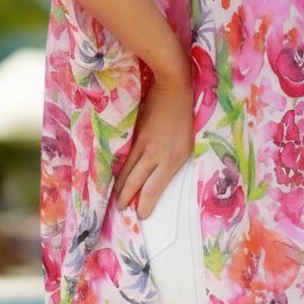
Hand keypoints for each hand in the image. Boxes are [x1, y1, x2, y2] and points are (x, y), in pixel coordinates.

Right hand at [113, 70, 193, 219]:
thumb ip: (172, 163)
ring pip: (125, 171)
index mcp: (171, 161)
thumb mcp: (187, 145)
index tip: (140, 215)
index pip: (152, 191)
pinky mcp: (134, 134)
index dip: (144, 206)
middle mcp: (154, 156)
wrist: (172, 88)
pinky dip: (119, 168)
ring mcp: (141, 144)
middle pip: (134, 184)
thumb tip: (161, 177)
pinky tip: (116, 175)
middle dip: (126, 199)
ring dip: (119, 186)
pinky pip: (124, 156)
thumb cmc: (186, 116)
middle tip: (121, 209)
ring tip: (116, 196)